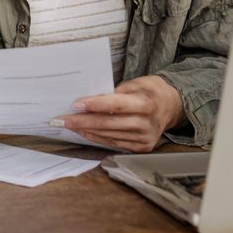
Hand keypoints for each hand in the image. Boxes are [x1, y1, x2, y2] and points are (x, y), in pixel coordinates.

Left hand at [51, 75, 184, 151]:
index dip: (94, 105)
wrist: (172, 106)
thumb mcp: (135, 83)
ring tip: (67, 125)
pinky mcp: (141, 148)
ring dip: (85, 130)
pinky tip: (83, 132)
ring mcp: (145, 139)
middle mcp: (146, 124)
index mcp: (146, 103)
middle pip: (108, 123)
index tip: (75, 104)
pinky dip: (96, 137)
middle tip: (60, 119)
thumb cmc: (149, 90)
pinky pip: (114, 143)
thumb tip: (88, 98)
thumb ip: (114, 92)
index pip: (116, 105)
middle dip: (81, 121)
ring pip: (108, 135)